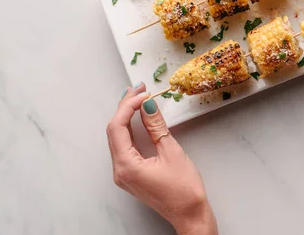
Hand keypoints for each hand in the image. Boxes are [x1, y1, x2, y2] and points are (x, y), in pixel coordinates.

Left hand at [106, 83, 217, 234]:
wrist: (190, 214)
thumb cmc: (184, 190)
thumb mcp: (171, 152)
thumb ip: (156, 127)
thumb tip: (147, 106)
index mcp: (126, 166)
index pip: (117, 127)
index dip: (128, 106)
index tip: (143, 94)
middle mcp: (119, 170)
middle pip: (114, 131)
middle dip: (125, 107)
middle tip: (139, 88)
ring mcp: (123, 173)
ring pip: (118, 137)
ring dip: (126, 116)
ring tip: (137, 97)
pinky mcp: (131, 174)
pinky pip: (124, 146)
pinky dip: (130, 129)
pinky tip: (136, 118)